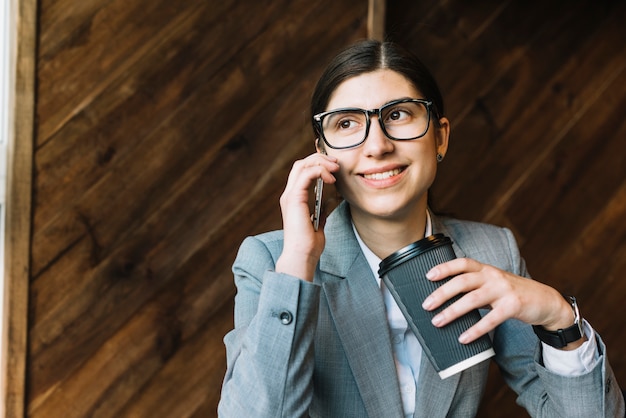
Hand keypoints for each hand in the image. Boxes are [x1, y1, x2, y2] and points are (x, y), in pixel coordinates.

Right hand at [275, 152, 338, 281]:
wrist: (302, 256)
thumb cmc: (309, 244)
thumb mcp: (320, 221)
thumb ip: (323, 208)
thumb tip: (332, 199)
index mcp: (294, 198)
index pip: (302, 171)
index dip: (318, 164)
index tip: (335, 169)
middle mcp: (289, 194)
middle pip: (301, 163)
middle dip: (320, 159)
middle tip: (337, 164)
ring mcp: (290, 195)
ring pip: (303, 165)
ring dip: (321, 163)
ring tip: (336, 168)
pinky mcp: (295, 198)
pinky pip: (306, 174)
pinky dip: (320, 171)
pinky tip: (331, 180)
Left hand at [421, 258, 580, 347]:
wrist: (546, 301)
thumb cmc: (512, 293)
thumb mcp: (493, 284)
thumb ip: (474, 287)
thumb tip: (446, 300)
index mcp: (486, 269)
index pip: (463, 263)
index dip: (445, 267)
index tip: (428, 276)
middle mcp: (493, 276)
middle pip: (462, 281)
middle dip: (442, 293)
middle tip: (426, 305)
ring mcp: (504, 290)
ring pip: (472, 299)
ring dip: (452, 311)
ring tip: (438, 322)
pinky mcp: (513, 305)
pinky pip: (491, 319)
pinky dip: (475, 329)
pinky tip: (463, 338)